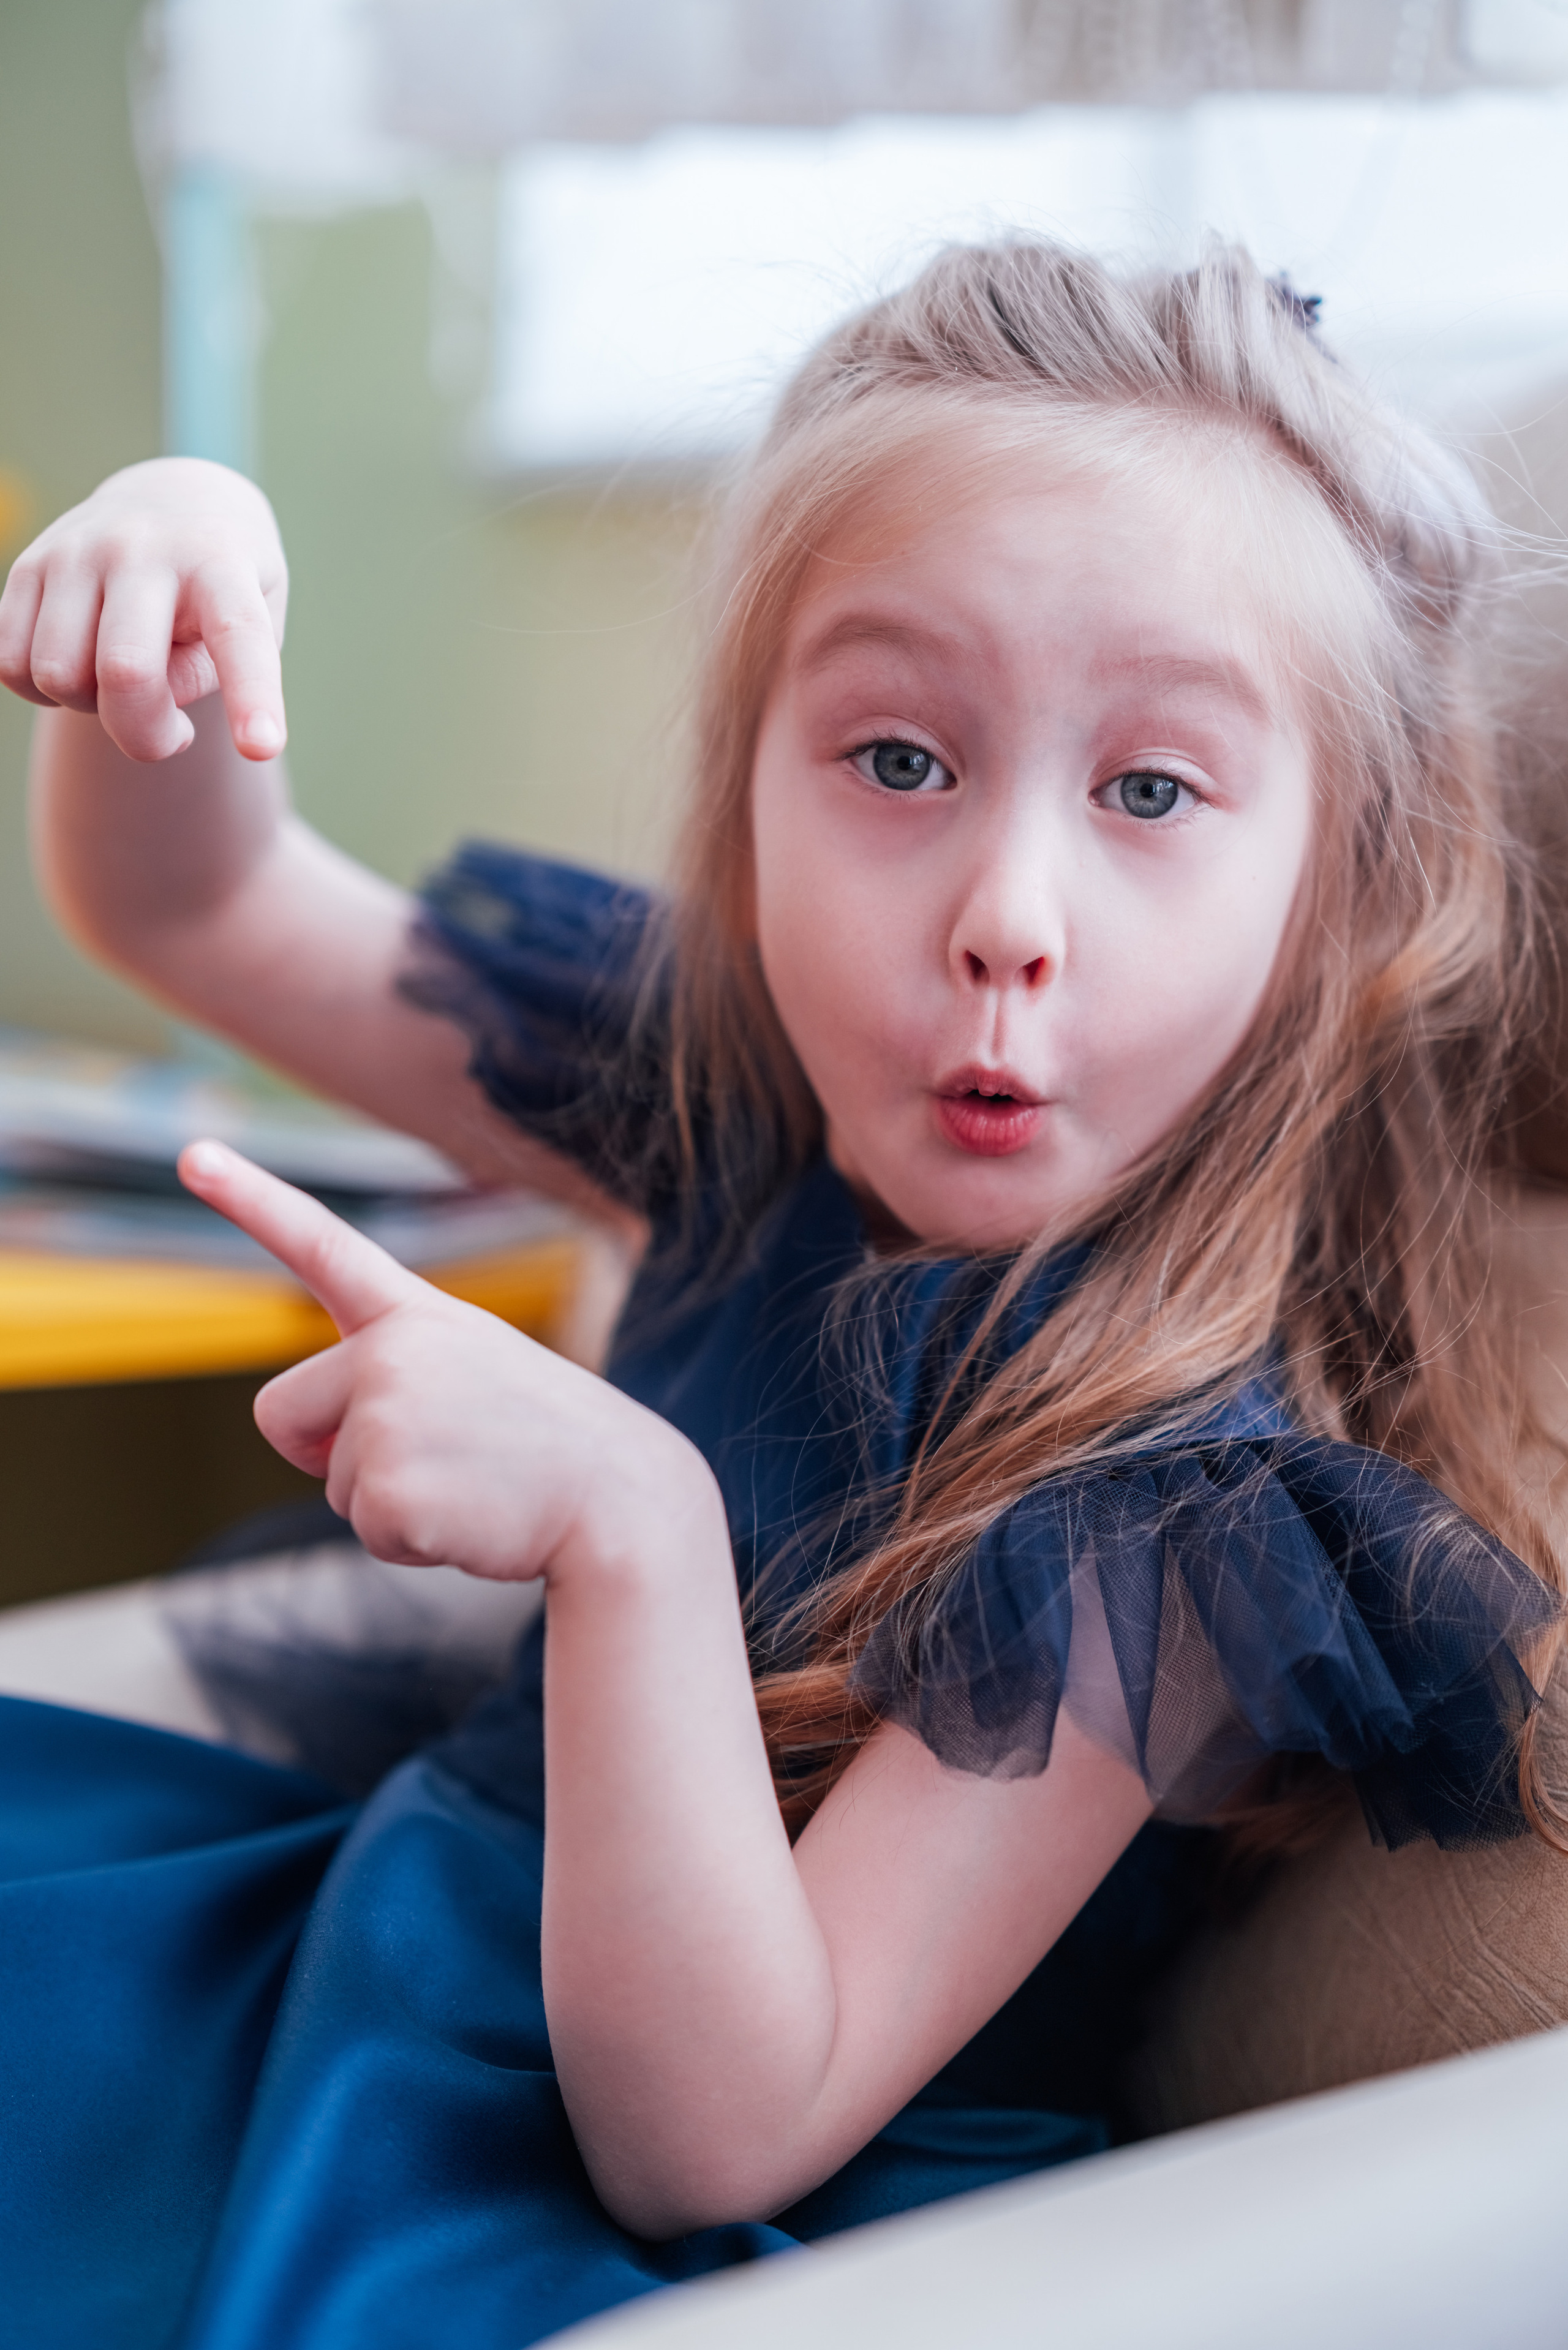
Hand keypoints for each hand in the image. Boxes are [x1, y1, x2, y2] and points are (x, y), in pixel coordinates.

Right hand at [0, 458, 287, 763]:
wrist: (171, 498)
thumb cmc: (222, 586)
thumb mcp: (254, 620)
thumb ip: (208, 673)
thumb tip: (141, 706)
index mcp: (220, 562)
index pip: (236, 634)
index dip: (250, 696)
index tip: (261, 747)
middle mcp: (142, 546)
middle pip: (125, 671)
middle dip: (144, 733)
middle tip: (171, 732)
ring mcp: (76, 551)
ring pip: (58, 676)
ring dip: (90, 707)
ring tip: (125, 682)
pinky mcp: (28, 567)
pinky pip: (11, 666)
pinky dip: (43, 693)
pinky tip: (80, 668)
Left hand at [179, 1139, 715, 1584]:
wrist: (622, 1500)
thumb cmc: (545, 1443)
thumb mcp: (472, 1374)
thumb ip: (389, 1380)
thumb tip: (317, 1448)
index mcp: (416, 1314)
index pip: (321, 1243)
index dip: (250, 1198)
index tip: (194, 1153)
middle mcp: (392, 1353)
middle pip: (280, 1411)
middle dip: (326, 1449)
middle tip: (426, 1458)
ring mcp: (388, 1418)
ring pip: (330, 1481)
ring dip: (390, 1498)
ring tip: (472, 1481)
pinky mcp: (390, 1490)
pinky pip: (364, 1530)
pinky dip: (411, 1541)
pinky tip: (472, 1516)